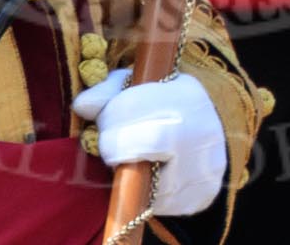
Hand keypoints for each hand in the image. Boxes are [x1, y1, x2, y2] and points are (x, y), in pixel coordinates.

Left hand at [74, 69, 226, 217]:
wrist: (207, 138)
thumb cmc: (163, 108)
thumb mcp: (138, 87)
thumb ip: (108, 92)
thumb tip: (82, 106)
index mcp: (186, 95)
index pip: (134, 104)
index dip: (108, 116)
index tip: (104, 121)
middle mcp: (203, 130)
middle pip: (149, 140)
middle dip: (115, 144)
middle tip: (109, 146)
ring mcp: (205, 167)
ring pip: (152, 179)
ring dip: (127, 173)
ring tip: (128, 161)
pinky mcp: (200, 196)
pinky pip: (160, 203)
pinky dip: (143, 193)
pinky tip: (145, 177)